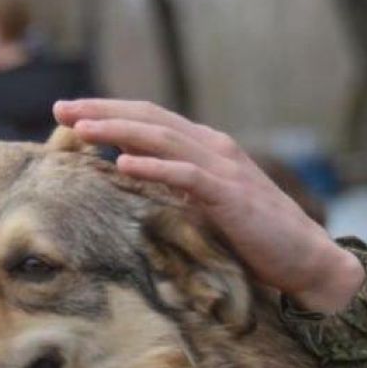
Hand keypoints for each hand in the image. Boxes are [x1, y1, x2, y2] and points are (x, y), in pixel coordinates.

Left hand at [53, 98, 364, 312]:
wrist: (305, 259)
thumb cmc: (253, 237)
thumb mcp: (205, 204)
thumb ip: (173, 184)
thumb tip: (128, 172)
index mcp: (205, 148)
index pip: (150, 118)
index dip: (109, 111)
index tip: (69, 112)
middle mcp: (213, 148)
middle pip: (149, 119)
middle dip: (102, 111)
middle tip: (61, 108)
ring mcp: (223, 169)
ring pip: (162, 139)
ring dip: (118, 131)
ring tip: (81, 128)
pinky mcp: (231, 196)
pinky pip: (186, 175)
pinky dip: (153, 167)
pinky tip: (122, 164)